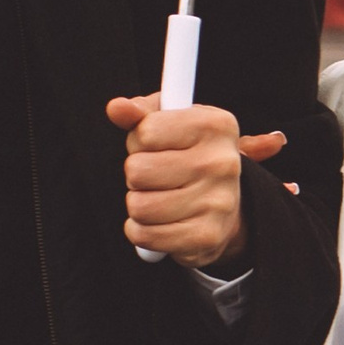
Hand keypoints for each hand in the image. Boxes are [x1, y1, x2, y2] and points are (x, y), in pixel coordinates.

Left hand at [104, 95, 287, 268]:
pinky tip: (158, 220)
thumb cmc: (190, 153)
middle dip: (136, 173)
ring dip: (138, 203)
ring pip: (139, 206)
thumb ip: (140, 112)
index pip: (146, 132)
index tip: (154, 145)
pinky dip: (141, 230)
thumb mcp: (170, 121)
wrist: (226, 202)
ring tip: (157, 196)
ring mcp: (218, 202)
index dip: (138, 140)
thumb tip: (117, 108)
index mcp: (215, 125)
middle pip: (138, 170)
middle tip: (155, 174)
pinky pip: (145, 235)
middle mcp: (222, 162)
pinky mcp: (207, 237)